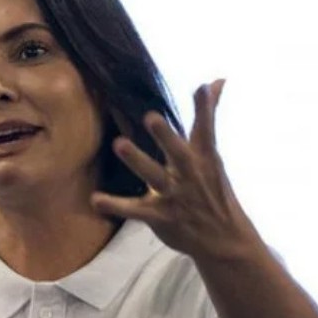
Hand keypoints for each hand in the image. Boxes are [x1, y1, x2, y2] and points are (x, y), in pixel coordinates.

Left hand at [92, 80, 257, 259]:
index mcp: (204, 159)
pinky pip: (134, 210)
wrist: (222, 238)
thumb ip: (209, 116)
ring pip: (154, 176)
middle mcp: (189, 175)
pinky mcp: (160, 216)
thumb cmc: (214, 190)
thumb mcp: (214, 156)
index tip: (202, 88)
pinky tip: (95, 199)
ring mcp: (174, 196)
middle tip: (150, 115)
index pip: (206, 130)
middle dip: (165, 135)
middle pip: (177, 152)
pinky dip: (115, 205)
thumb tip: (218, 79)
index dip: (205, 110)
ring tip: (119, 144)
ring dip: (137, 160)